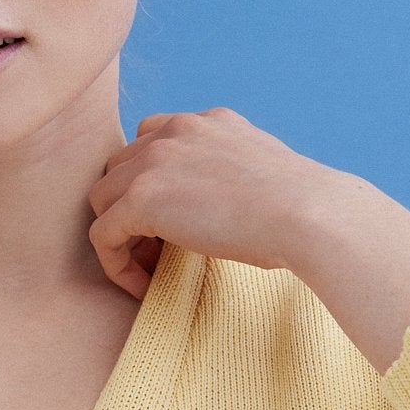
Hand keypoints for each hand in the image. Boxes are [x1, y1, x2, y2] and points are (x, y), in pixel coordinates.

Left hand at [86, 107, 348, 298]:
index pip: (152, 142)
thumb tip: (215, 207)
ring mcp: (155, 160)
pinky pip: (102, 235)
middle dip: (131, 209)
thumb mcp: (260, 174)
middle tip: (158, 251)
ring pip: (103, 199)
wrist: (307, 214)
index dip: (152, 185)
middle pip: (120, 168)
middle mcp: (175, 130)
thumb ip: (226, 176)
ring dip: (120, 235)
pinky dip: (115, 265)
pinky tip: (141, 286)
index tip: (172, 225)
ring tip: (149, 269)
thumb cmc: (299, 210)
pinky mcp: (141, 197)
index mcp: (206, 123)